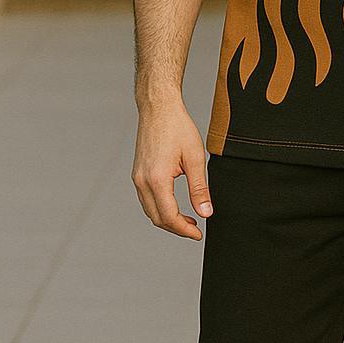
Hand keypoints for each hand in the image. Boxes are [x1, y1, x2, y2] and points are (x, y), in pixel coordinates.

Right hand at [131, 99, 212, 239]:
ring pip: (150, 210)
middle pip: (157, 218)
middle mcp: (142, 181)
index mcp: (157, 179)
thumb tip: (206, 213)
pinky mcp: (137, 173)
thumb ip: (200, 189)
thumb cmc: (178, 128)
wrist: (158, 108)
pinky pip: (146, 199)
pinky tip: (175, 206)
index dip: (184, 230)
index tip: (198, 234)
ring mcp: (137, 177)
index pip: (169, 216)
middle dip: (176, 228)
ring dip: (168, 220)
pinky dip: (160, 208)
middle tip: (196, 229)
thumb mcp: (195, 159)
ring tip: (189, 220)